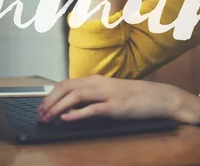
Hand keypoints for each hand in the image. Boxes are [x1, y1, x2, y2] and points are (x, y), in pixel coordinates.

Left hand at [36, 75, 181, 122]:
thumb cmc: (135, 97)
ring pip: (75, 96)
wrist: (159, 97)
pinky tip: (66, 119)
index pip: (66, 83)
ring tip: (48, 119)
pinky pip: (93, 109)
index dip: (50, 95)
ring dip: (58, 108)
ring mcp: (107, 94)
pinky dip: (77, 114)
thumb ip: (91, 97)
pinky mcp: (116, 107)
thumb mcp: (109, 93)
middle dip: (49, 101)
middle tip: (39, 115)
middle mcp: (99, 83)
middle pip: (66, 87)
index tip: (41, 108)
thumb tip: (71, 107)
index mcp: (96, 80)